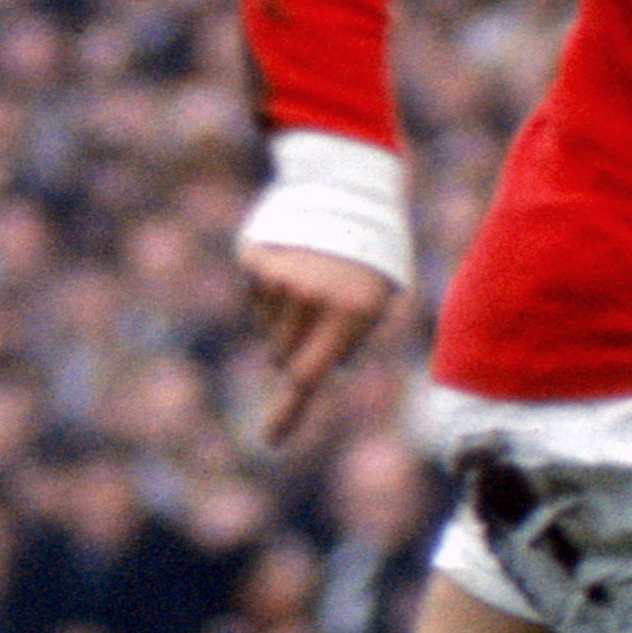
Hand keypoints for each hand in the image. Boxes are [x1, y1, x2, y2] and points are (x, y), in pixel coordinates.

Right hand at [240, 240, 395, 445]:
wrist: (348, 191)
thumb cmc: (370, 258)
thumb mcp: (377, 302)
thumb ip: (346, 345)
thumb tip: (301, 383)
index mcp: (347, 314)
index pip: (307, 376)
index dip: (287, 412)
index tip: (269, 441)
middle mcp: (309, 298)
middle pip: (282, 356)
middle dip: (295, 347)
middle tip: (319, 314)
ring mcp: (279, 276)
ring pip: (266, 327)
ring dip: (283, 317)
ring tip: (310, 279)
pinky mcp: (256, 258)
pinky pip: (254, 296)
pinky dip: (268, 289)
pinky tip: (292, 262)